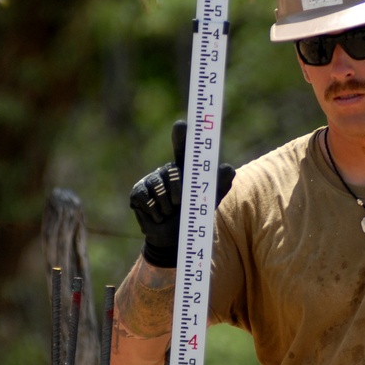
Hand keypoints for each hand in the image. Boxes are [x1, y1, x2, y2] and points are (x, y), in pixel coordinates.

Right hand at [129, 120, 235, 267]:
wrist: (173, 239)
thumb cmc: (193, 216)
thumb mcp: (209, 202)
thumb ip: (219, 186)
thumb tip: (227, 169)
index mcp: (185, 168)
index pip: (184, 148)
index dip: (182, 136)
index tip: (181, 125)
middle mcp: (166, 170)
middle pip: (172, 173)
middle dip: (179, 193)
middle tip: (181, 205)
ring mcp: (150, 180)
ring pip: (158, 188)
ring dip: (167, 207)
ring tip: (169, 213)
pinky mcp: (137, 192)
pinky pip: (145, 199)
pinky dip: (154, 213)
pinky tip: (157, 217)